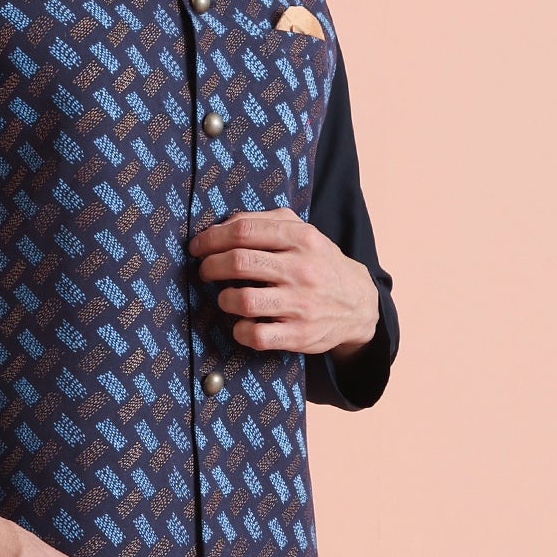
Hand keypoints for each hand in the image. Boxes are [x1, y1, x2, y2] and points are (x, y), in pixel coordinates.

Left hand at [189, 208, 380, 358]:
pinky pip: (256, 335)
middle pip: (238, 263)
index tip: (197, 246)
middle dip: (210, 266)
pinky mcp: (299, 335)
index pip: (243, 232)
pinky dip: (240, 331)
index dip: (211, 238)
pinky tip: (242, 324)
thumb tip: (221, 225)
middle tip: (205, 271)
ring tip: (226, 297)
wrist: (358, 303)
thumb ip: (264, 221)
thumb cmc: (319, 263)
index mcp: (300, 238)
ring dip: (224, 299)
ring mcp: (301, 304)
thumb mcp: (302, 232)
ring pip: (243, 300)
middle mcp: (301, 269)